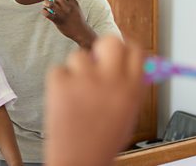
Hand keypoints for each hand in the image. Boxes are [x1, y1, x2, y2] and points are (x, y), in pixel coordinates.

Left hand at [42, 0, 96, 47]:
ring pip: (50, 3)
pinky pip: (47, 14)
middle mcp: (68, 6)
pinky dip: (44, 11)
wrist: (81, 32)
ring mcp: (63, 13)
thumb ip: (68, 2)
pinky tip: (45, 12)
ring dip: (45, 2)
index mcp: (72, 2)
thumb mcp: (76, 8)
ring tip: (45, 4)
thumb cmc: (77, 19)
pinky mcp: (58, 20)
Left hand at [44, 36, 144, 165]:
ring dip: (77, 70)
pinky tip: (64, 100)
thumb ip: (131, 86)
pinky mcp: (61, 83)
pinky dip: (59, 82)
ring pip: (79, 56)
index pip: (136, 50)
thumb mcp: (128, 113)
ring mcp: (85, 80)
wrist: (79, 161)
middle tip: (97, 61)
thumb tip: (130, 62)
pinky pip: (59, 70)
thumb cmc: (103, 140)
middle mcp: (111, 80)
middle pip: (110, 41)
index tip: (120, 50)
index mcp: (132, 88)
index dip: (127, 47)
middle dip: (103, 48)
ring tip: (77, 94)